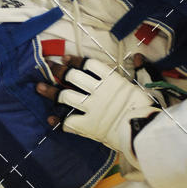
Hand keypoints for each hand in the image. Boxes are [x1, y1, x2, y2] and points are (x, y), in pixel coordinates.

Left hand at [37, 56, 158, 165]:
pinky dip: (58, 121)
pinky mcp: (87, 125)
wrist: (142, 131)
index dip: (76, 60)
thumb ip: (142, 71)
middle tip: (48, 66)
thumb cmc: (147, 108)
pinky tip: (50, 119)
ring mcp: (91, 108)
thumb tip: (139, 57)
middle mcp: (98, 91)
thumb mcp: (147, 86)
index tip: (66, 57)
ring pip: (65, 97)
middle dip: (58, 70)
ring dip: (51, 92)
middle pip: (72, 77)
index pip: (89, 64)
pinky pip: (68, 122)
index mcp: (112, 80)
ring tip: (39, 88)